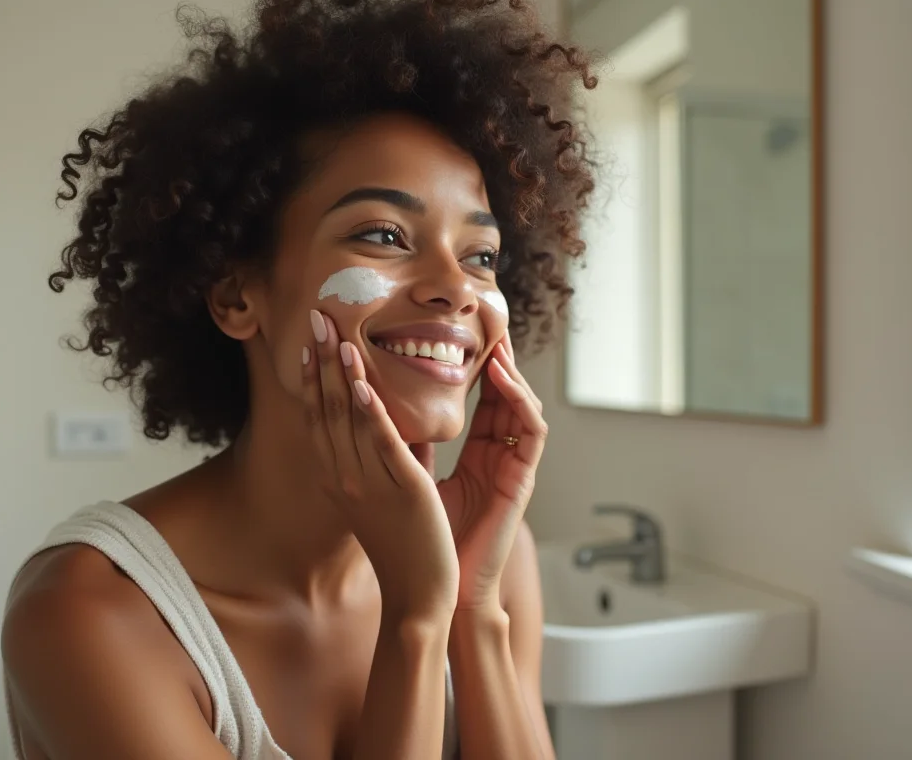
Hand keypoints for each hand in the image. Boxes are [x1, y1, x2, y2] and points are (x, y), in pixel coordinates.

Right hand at [301, 310, 459, 620]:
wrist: (418, 594)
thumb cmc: (403, 545)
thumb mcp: (383, 494)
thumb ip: (385, 456)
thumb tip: (388, 419)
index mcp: (339, 479)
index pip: (318, 418)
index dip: (311, 377)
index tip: (308, 342)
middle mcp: (345, 478)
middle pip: (325, 409)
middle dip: (320, 361)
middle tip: (315, 317)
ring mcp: (369, 483)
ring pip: (348, 418)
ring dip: (339, 372)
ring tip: (334, 333)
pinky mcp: (401, 488)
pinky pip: (380, 441)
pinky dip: (368, 407)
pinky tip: (359, 379)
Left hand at [437, 332, 546, 610]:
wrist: (442, 588)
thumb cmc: (431, 540)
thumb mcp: (415, 478)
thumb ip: (411, 444)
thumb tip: (381, 404)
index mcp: (476, 454)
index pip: (479, 397)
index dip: (472, 365)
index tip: (460, 334)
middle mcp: (498, 455)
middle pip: (503, 394)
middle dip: (496, 358)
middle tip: (486, 323)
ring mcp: (513, 465)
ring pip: (521, 404)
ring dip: (510, 371)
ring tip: (495, 342)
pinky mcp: (523, 479)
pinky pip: (530, 429)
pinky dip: (517, 400)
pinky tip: (500, 377)